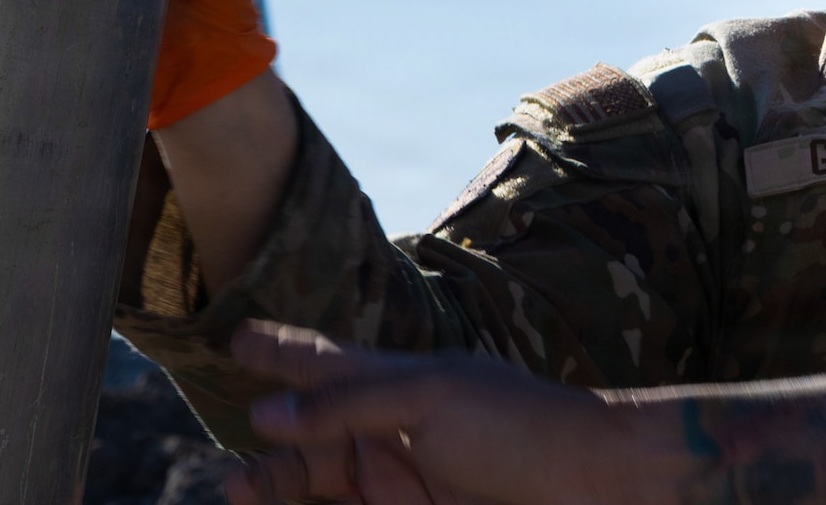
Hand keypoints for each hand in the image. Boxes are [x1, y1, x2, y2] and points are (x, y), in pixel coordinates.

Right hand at [222, 322, 679, 504]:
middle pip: (311, 440)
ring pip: (322, 486)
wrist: (593, 485)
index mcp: (399, 385)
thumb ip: (348, 404)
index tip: (236, 336)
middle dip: (269, 453)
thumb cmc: (520, 427)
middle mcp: (393, 433)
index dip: (282, 351)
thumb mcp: (430, 400)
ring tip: (241, 492)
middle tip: (232, 476)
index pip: (326, 364)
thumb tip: (266, 410)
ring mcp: (403, 480)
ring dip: (281, 490)